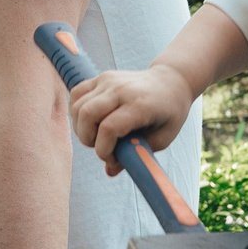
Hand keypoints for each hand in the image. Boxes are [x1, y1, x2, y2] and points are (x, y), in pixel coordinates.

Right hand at [69, 66, 196, 170]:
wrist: (171, 82)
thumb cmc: (169, 113)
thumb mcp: (162, 139)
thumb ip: (136, 155)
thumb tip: (110, 171)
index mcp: (140, 105)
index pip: (108, 129)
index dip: (104, 150)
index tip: (112, 159)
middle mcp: (122, 90)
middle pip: (87, 115)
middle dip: (87, 139)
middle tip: (101, 146)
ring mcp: (109, 80)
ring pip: (78, 106)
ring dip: (80, 127)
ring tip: (95, 135)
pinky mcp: (101, 77)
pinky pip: (76, 94)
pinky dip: (76, 111)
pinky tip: (89, 121)